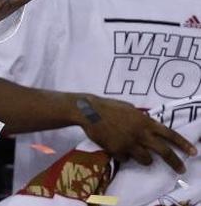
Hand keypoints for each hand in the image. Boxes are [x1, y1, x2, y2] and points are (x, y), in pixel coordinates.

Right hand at [79, 95, 195, 172]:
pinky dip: (123, 155)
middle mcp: (141, 133)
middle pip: (163, 152)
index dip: (183, 144)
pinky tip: (116, 148)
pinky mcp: (118, 151)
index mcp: (145, 121)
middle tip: (181, 170)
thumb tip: (147, 122)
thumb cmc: (108, 106)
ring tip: (138, 154)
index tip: (193, 152)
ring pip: (146, 160)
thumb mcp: (129, 108)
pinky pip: (126, 158)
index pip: (170, 134)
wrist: (88, 111)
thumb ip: (141, 118)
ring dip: (144, 158)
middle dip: (175, 162)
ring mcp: (129, 143)